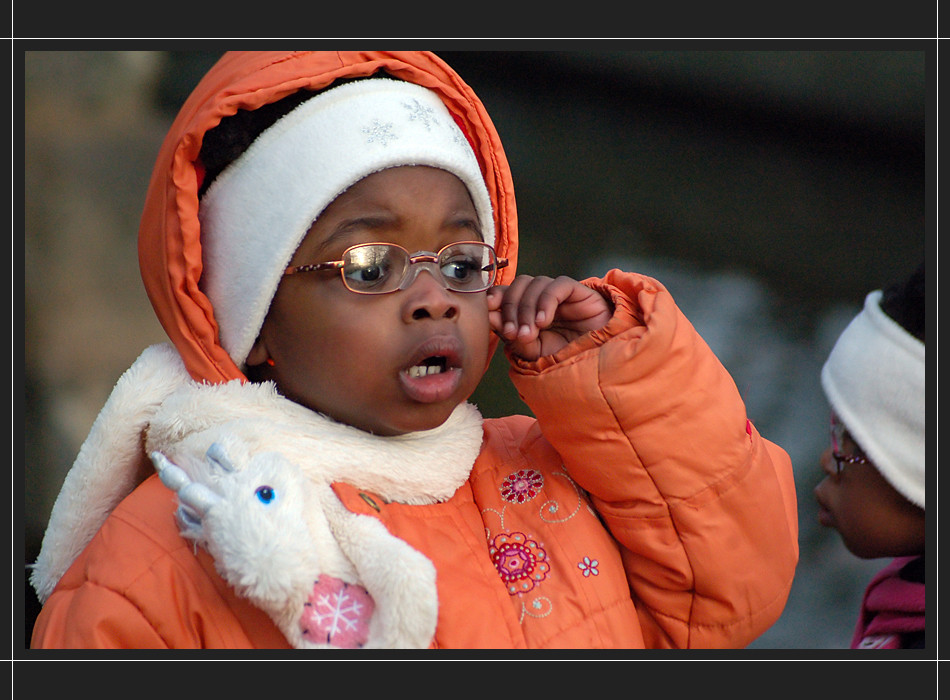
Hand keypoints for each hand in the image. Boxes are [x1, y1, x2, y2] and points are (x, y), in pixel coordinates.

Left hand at [487, 275, 612, 360]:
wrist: (599, 357)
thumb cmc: (567, 355)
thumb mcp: (535, 352)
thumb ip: (515, 338)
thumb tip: (492, 318)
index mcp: (527, 309)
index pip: (505, 294)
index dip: (495, 298)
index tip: (487, 312)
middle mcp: (540, 297)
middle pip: (517, 286)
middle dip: (510, 309)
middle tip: (512, 333)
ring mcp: (558, 293)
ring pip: (534, 283)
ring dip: (527, 309)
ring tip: (530, 333)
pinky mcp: (576, 291)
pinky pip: (556, 286)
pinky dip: (546, 302)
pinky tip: (544, 322)